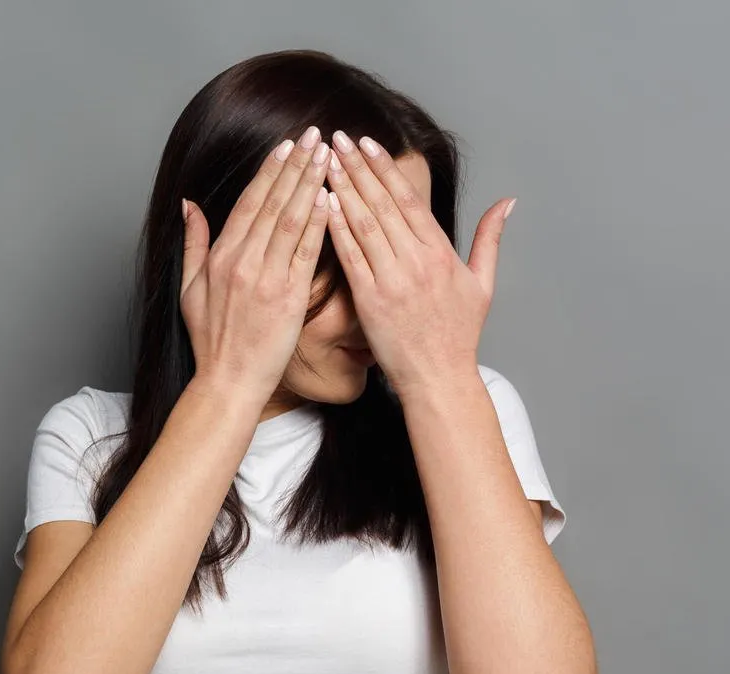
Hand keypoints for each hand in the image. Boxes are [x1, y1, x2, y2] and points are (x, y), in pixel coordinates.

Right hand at [180, 127, 333, 405]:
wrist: (229, 382)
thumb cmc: (211, 340)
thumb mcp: (189, 289)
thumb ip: (192, 243)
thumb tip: (189, 205)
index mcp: (220, 257)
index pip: (249, 202)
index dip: (269, 171)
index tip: (286, 145)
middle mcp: (242, 262)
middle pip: (273, 203)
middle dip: (296, 166)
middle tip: (315, 136)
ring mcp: (267, 279)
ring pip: (292, 220)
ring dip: (311, 184)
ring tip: (328, 155)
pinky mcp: (290, 298)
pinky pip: (307, 252)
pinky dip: (319, 223)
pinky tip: (332, 197)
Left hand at [322, 130, 513, 397]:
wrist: (439, 378)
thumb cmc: (459, 335)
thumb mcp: (484, 284)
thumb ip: (490, 239)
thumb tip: (508, 202)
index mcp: (441, 253)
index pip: (408, 199)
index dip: (385, 168)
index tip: (366, 144)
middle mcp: (417, 261)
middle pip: (382, 204)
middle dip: (357, 168)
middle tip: (336, 139)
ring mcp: (393, 280)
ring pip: (364, 224)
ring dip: (342, 189)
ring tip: (324, 161)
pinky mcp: (370, 301)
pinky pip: (350, 258)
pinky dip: (336, 228)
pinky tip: (322, 204)